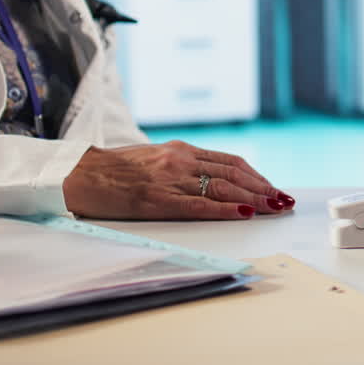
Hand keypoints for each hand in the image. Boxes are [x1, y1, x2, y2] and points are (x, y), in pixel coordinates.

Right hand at [62, 141, 295, 219]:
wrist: (79, 174)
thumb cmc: (113, 170)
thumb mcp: (154, 158)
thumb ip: (181, 166)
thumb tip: (210, 180)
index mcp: (180, 150)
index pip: (230, 161)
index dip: (256, 175)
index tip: (273, 188)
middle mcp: (181, 160)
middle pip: (234, 174)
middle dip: (263, 188)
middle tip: (284, 201)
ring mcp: (171, 179)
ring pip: (223, 188)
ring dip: (254, 199)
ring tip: (275, 208)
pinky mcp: (158, 199)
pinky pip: (200, 206)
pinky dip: (226, 210)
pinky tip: (244, 215)